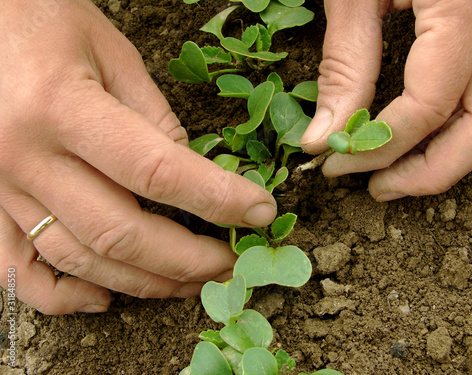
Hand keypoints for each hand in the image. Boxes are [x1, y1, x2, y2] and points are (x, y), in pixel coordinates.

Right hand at [0, 0, 275, 314]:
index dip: (218, 199)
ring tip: (192, 284)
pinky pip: (19, 270)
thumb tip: (195, 174)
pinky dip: (63, 296)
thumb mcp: (112, 53)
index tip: (259, 212)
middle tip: (231, 264)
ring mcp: (1, 188)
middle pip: (121, 232)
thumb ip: (154, 117)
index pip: (157, 171)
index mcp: (63, 107)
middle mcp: (25, 157)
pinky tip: (105, 298)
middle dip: (188, 259)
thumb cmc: (44, 20)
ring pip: (81, 259)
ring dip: (145, 282)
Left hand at [301, 0, 471, 200]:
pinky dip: (457, 120)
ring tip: (396, 174)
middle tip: (378, 189)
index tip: (337, 163)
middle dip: (430, 170)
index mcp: (464, 5)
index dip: (378, 146)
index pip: (429, 106)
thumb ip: (345, 65)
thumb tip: (323, 140)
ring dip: (450, 152)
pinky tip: (419, 136)